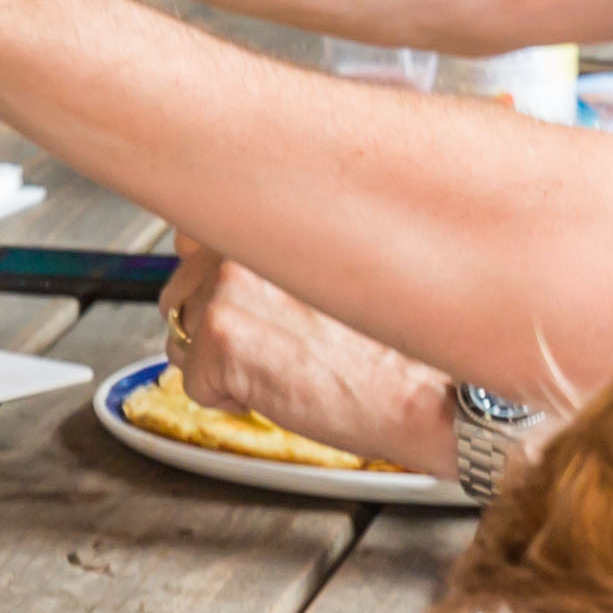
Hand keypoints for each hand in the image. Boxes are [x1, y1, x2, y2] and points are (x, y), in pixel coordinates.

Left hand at [163, 259, 456, 473]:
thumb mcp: (330, 267)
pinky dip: (230, 398)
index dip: (220, 286)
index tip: (257, 307)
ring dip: (224, 364)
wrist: (431, 391)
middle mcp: (240, 240)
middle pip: (181, 295)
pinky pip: (194, 384)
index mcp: (266, 215)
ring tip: (289, 365)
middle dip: (220, 329)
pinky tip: (283, 388)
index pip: (193, 240)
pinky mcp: (220, 339)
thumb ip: (270, 250)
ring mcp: (225, 286)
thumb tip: (209, 254)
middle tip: (285, 346)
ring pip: (183, 340)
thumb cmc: (396, 338)